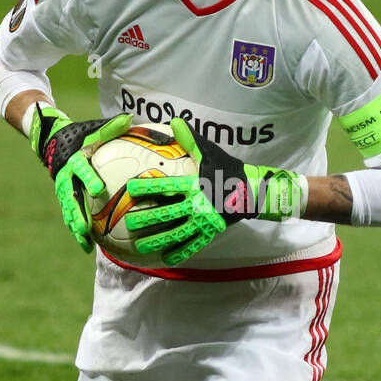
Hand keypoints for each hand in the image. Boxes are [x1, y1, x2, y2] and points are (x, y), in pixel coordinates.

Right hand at [27, 104, 132, 251]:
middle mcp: (66, 177)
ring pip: (68, 210)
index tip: (98, 188)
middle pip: (71, 197)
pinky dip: (77, 232)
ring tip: (83, 240)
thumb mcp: (94, 130)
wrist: (55, 142)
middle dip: (78, 212)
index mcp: (75, 160)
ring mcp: (63, 190)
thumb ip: (111, 127)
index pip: (82, 170)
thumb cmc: (82, 137)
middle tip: (86, 226)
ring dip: (75, 226)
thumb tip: (130, 117)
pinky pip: (70, 217)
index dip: (89, 178)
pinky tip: (86, 247)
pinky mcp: (65, 199)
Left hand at [123, 117, 305, 265]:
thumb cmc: (226, 170)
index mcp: (193, 185)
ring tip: (140, 246)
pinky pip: (193, 245)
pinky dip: (180, 252)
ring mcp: (203, 221)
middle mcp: (196, 204)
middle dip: (146, 219)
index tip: (129, 189)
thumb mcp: (209, 153)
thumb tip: (174, 121)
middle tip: (129, 224)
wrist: (251, 191)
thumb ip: (190, 140)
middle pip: (167, 213)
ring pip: (176, 233)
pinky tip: (166, 258)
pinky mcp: (210, 232)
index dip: (147, 187)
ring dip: (157, 240)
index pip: (166, 186)